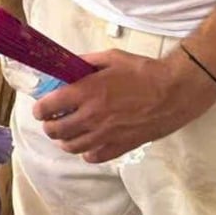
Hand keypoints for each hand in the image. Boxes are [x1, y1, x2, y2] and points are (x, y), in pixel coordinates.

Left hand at [32, 49, 215, 163]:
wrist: (175, 91)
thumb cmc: (143, 71)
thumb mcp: (111, 58)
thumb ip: (86, 62)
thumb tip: (68, 66)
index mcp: (86, 92)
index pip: (48, 107)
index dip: (40, 109)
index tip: (41, 109)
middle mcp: (91, 116)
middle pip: (55, 130)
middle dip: (48, 126)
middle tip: (52, 121)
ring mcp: (105, 134)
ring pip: (71, 147)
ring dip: (64, 141)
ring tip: (67, 134)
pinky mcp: (121, 146)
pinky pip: (93, 157)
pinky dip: (86, 153)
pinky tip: (89, 144)